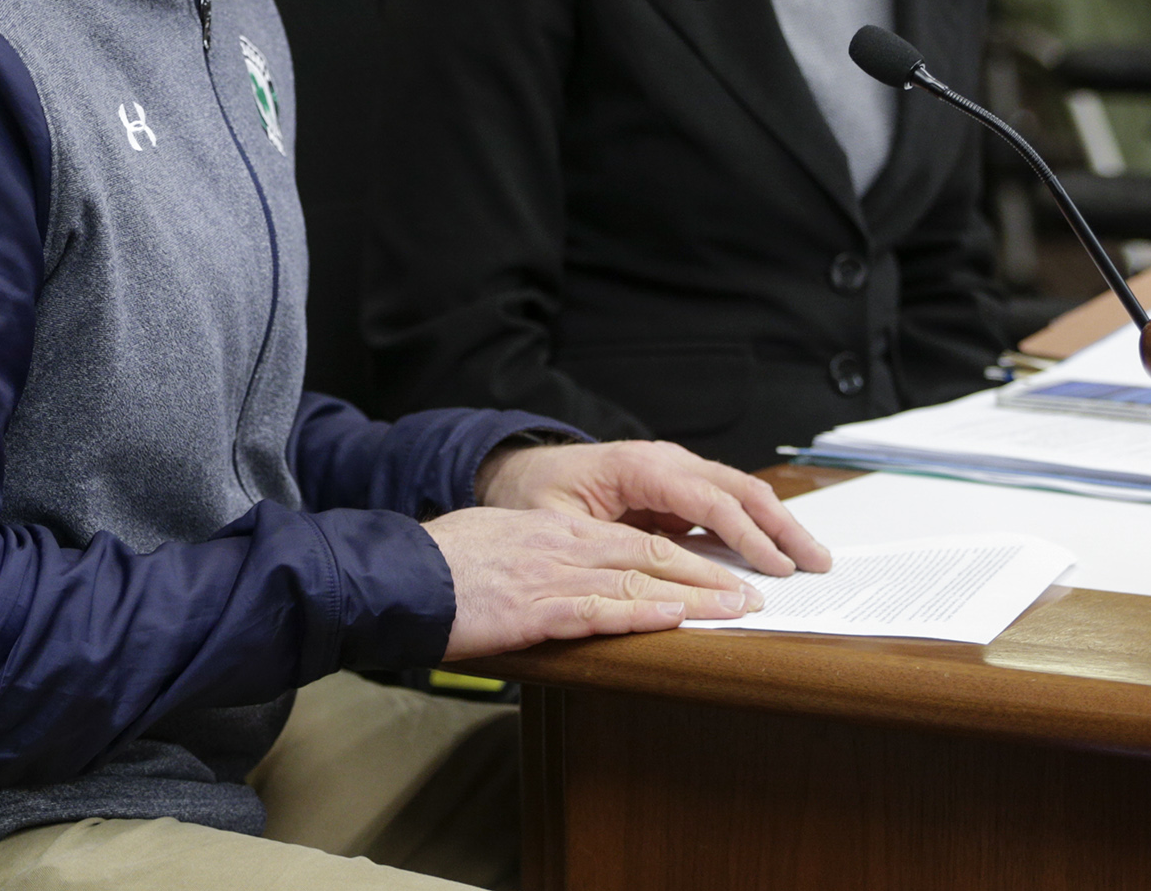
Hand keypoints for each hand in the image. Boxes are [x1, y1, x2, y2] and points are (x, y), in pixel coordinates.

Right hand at [421, 505, 763, 659]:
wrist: (398, 576)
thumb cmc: (440, 565)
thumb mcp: (495, 545)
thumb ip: (533, 556)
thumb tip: (551, 574)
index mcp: (554, 530)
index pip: (634, 539)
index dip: (684, 555)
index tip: (719, 570)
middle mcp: (563, 544)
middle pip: (652, 553)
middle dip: (708, 572)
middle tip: (752, 589)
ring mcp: (554, 575)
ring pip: (642, 580)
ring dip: (698, 595)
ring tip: (739, 608)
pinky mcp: (539, 609)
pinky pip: (605, 610)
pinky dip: (649, 615)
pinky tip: (680, 619)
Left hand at [477, 439, 832, 578]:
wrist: (525, 471)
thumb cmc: (537, 494)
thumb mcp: (558, 519)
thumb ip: (606, 539)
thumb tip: (652, 569)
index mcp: (638, 465)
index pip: (707, 498)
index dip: (745, 533)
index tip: (775, 565)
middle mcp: (665, 462)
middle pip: (737, 489)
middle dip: (780, 525)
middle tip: (817, 562)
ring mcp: (675, 472)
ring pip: (740, 494)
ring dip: (778, 525)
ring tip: (811, 558)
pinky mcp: (678, 490)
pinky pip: (725, 506)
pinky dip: (756, 527)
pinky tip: (777, 554)